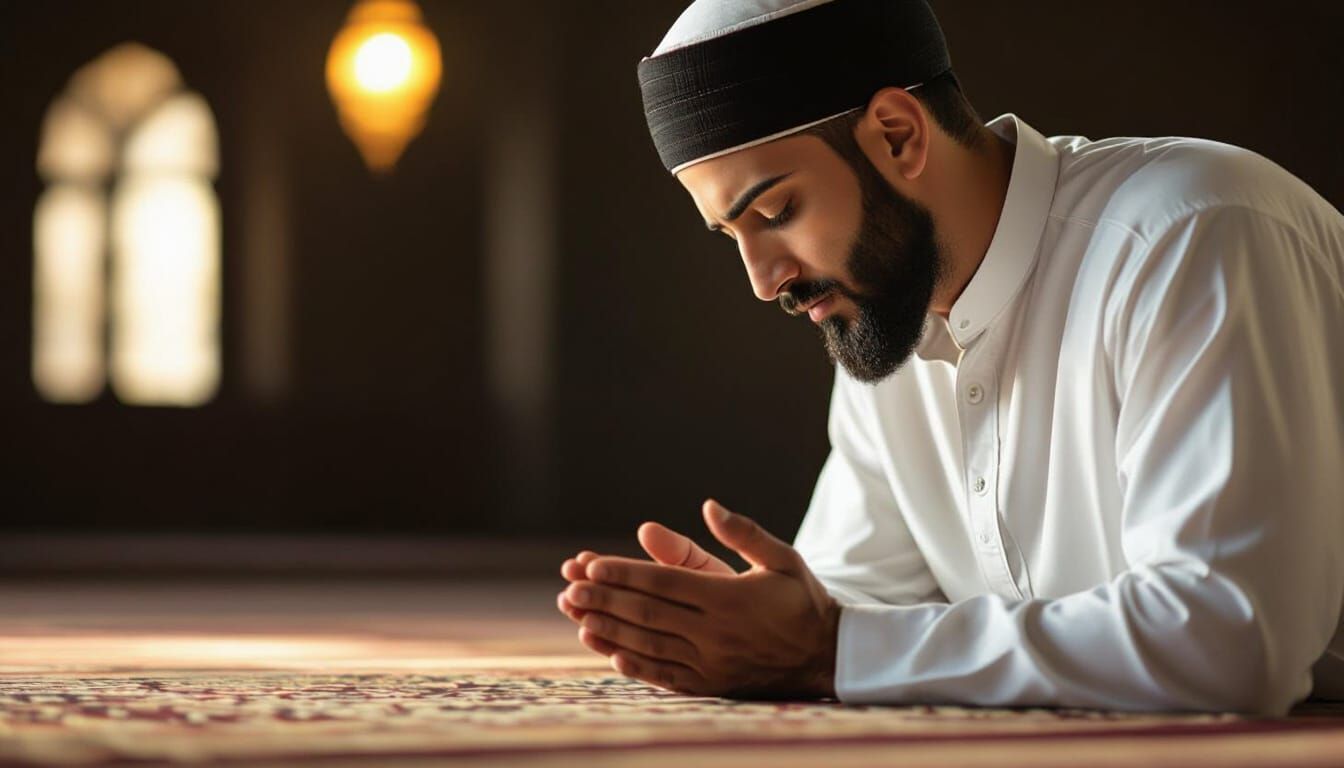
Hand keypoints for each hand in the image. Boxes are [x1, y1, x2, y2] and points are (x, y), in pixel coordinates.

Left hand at [556, 499, 839, 699]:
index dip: (624, 574)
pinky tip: (611, 653)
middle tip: (568, 589)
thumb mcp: (782, 558)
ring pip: (649, 645)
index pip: (663, 582)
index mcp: (729, 597)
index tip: (590, 565)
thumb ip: (744, 533)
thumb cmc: (802, 600)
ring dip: (609, 630)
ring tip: (576, 616)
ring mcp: (712, 663)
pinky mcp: (712, 685)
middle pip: (647, 613)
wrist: (829, 656)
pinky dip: (636, 666)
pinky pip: (666, 677)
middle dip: (603, 600)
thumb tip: (709, 506)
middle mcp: (715, 632)